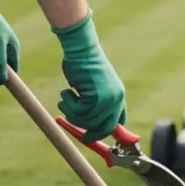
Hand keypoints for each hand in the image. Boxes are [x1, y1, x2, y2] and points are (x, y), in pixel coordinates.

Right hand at [52, 11, 126, 142]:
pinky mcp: (96, 97)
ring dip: (72, 113)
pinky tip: (66, 92)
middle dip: (89, 133)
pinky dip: (68, 105)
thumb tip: (92, 122)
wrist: (80, 48)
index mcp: (118, 96)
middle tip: (77, 131)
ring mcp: (108, 99)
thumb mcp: (94, 86)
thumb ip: (97, 103)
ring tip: (65, 98)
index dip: (105, 131)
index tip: (92, 137)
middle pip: (105, 128)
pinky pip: (79, 113)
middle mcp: (116, 99)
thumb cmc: (82, 64)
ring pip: (88, 122)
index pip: (118, 122)